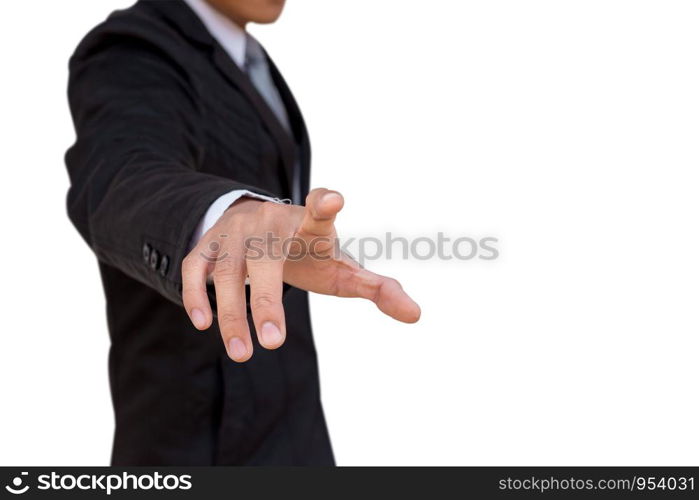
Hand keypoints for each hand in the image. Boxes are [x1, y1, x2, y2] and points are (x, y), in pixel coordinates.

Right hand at [182, 188, 420, 361]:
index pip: (319, 213)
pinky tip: (203, 323)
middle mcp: (270, 225)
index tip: (333, 201)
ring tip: (242, 353)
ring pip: (229, 271)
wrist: (263, 226)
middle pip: (266, 261)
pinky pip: (197, 267)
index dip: (324, 205)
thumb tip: (417, 315)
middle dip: (268, 301)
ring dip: (232, 313)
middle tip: (273, 344)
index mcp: (310, 228)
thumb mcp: (341, 268)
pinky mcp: (210, 243)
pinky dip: (197, 293)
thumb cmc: (310, 253)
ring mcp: (237, 233)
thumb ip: (377, 289)